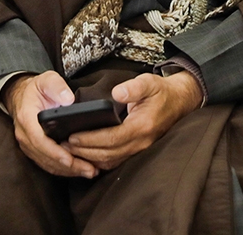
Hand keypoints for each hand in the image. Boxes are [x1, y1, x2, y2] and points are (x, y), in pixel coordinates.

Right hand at [2, 71, 98, 178]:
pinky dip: (64, 169)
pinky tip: (79, 170)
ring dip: (68, 171)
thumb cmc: (37, 88)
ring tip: (89, 172)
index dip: (54, 152)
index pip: (39, 140)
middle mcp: (25, 135)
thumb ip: (57, 86)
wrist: (22, 95)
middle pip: (46, 157)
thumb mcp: (47, 79)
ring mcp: (28, 145)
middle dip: (68, 166)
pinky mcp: (34, 150)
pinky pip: (48, 163)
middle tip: (90, 170)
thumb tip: (68, 100)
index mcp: (26, 118)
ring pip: (47, 164)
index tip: (69, 159)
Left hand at [65, 72, 201, 172]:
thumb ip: (134, 87)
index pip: (112, 138)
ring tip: (69, 151)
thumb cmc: (161, 92)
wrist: (179, 102)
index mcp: (142, 126)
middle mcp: (141, 142)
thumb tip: (117, 93)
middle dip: (84, 152)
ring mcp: (140, 149)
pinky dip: (100, 161)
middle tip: (63, 146)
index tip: (72, 136)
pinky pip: (116, 161)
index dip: (91, 139)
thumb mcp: (149, 82)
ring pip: (111, 161)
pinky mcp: (137, 151)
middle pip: (108, 154)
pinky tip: (86, 155)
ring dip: (90, 158)